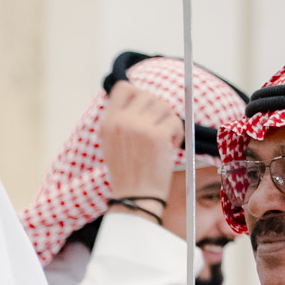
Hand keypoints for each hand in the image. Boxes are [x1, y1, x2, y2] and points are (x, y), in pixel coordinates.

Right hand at [99, 80, 180, 214]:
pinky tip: (170, 147)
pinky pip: (176, 121)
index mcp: (107, 122)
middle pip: (148, 95)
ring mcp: (139, 127)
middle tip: (157, 129)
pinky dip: (177, 133)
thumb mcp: (112, 143)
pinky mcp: (157, 135)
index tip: (143, 110)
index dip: (137, 94)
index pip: (123, 87)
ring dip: (168, 120)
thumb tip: (142, 96)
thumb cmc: (127, 172)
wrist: (135, 197)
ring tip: (164, 138)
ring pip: (165, 105)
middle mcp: (121, 121)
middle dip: (157, 110)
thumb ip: (121, 119)